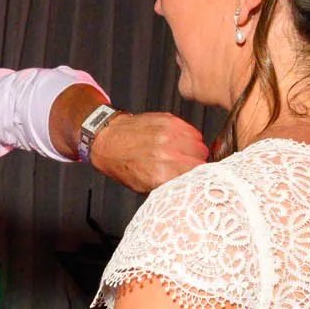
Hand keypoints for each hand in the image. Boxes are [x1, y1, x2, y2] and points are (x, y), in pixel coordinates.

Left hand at [89, 112, 207, 192]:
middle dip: (196, 164)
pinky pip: (192, 131)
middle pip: (201, 160)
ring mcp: (168, 135)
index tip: (194, 179)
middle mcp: (166, 153)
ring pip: (200, 145)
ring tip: (182, 154)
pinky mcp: (169, 120)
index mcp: (159, 174)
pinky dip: (189, 138)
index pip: (196, 178)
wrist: (108, 141)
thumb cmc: (123, 165)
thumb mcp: (144, 187)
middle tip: (186, 166)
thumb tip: (189, 187)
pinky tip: (177, 142)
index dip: (196, 179)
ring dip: (194, 150)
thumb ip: (169, 186)